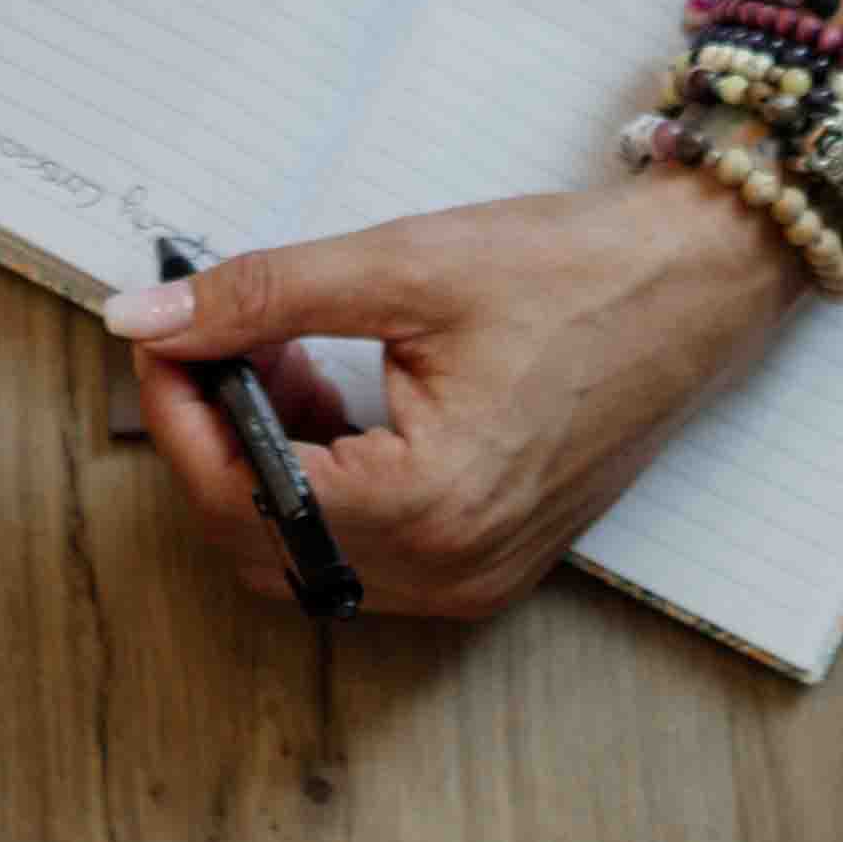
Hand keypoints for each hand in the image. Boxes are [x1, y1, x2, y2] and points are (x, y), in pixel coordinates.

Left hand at [99, 168, 807, 622]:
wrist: (695, 286)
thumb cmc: (574, 274)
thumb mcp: (402, 265)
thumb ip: (261, 295)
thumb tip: (147, 318)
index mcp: (427, 505)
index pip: (240, 493)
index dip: (177, 412)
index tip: (161, 337)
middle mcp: (449, 567)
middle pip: (260, 539)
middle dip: (214, 436)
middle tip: (206, 338)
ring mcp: (472, 576)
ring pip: (306, 551)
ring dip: (265, 458)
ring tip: (275, 350)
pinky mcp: (488, 558)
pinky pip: (363, 546)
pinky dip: (321, 478)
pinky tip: (327, 388)